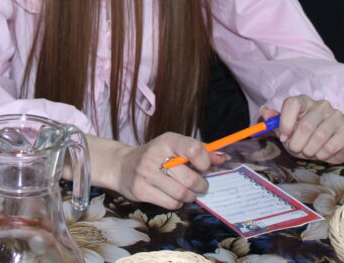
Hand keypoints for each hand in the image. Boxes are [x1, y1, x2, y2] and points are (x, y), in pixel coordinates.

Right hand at [93, 133, 225, 209]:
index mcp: (167, 141)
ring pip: (182, 194)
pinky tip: (172, 196)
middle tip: (198, 185)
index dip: (204, 161)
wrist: (121, 165)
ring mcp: (146, 173)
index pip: (193, 149)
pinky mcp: (140, 190)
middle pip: (190, 178)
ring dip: (190, 196)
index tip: (203, 166)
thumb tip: (222, 158)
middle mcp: (154, 154)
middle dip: (200, 185)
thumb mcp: (174, 147)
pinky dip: (177, 203)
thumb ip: (199, 151)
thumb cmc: (155, 156)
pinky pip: (171, 203)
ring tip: (186, 192)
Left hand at [262, 96, 343, 163]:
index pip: (292, 104)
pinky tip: (321, 153)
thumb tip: (264, 112)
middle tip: (296, 149)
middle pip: (305, 125)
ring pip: (319, 137)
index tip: (284, 138)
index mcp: (303, 101)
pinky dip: (322, 155)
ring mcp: (337, 116)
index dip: (285, 123)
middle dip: (297, 143)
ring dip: (309, 150)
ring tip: (308, 152)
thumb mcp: (288, 128)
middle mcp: (321, 105)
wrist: (333, 142)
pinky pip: (331, 146)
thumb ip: (275, 121)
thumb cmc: (305, 135)